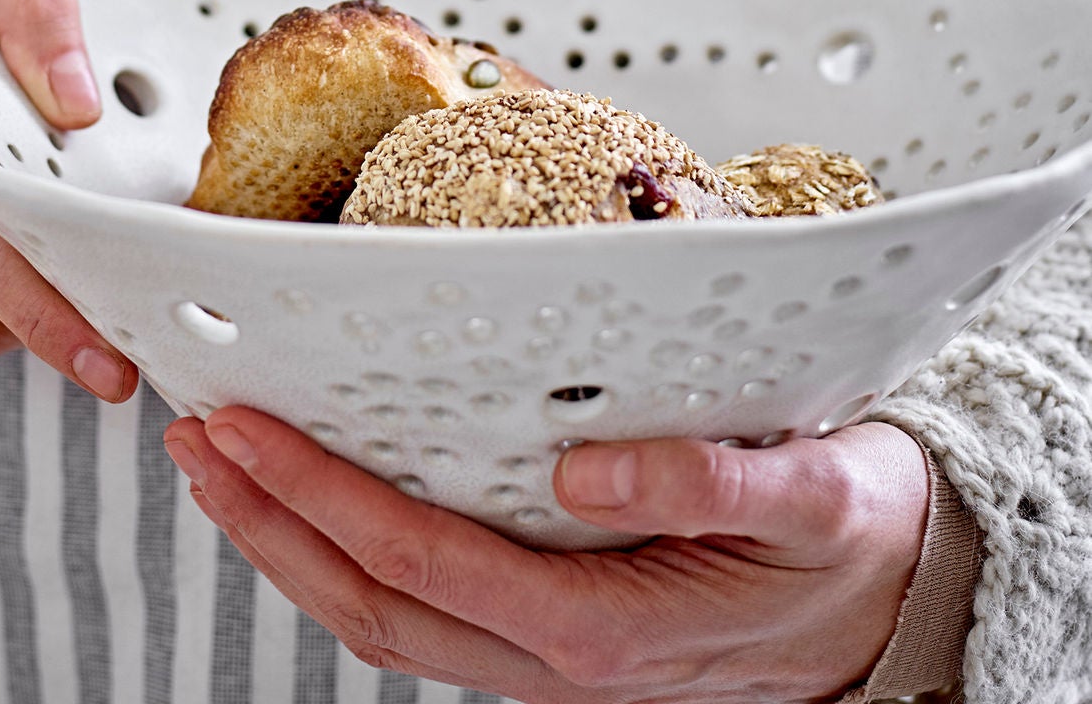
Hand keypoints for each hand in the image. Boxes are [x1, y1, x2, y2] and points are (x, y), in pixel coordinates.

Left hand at [163, 408, 928, 703]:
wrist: (894, 609)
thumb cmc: (846, 544)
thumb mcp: (812, 498)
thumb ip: (703, 483)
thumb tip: (583, 469)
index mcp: (600, 631)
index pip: (420, 560)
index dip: (319, 496)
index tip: (248, 428)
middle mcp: (554, 662)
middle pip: (369, 603)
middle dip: (267, 522)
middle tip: (196, 436)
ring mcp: (543, 663)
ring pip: (383, 618)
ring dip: (291, 543)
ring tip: (228, 465)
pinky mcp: (551, 640)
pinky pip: (425, 610)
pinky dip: (351, 554)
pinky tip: (324, 503)